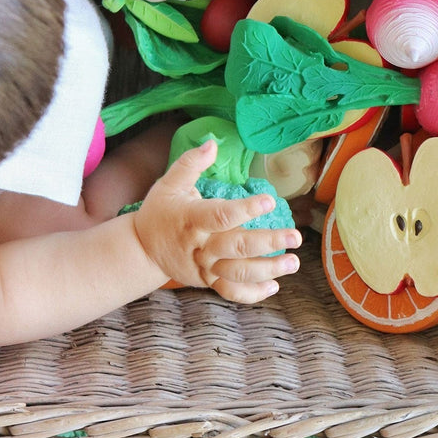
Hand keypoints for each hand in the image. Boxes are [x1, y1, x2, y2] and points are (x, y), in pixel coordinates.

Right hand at [133, 140, 302, 303]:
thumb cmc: (161, 211)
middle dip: (269, 243)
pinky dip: (252, 294)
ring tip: (293, 262)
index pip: (221, 215)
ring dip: (268, 270)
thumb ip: (191, 163)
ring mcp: (204, 267)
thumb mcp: (169, 183)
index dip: (246, 209)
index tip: (270, 201)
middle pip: (237, 247)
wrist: (141, 249)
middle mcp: (201, 246)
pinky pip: (230, 292)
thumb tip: (212, 143)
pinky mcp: (207, 281)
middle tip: (296, 237)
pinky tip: (274, 286)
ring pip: (238, 273)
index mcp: (192, 219)